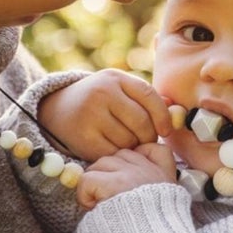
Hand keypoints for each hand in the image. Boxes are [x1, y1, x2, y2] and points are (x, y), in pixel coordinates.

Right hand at [37, 70, 170, 161]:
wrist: (56, 109)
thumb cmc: (99, 101)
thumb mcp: (118, 90)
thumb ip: (145, 99)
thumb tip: (176, 112)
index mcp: (116, 78)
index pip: (149, 96)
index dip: (162, 116)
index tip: (165, 131)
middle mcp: (103, 93)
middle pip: (141, 123)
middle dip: (147, 136)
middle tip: (142, 140)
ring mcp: (91, 114)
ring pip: (128, 140)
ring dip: (131, 146)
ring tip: (123, 141)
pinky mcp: (83, 136)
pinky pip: (112, 152)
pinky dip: (116, 155)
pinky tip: (110, 148)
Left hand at [77, 141, 177, 208]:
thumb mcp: (168, 209)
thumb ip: (155, 190)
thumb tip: (130, 184)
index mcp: (163, 177)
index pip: (152, 148)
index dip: (136, 157)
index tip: (128, 176)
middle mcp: (147, 171)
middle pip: (118, 155)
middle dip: (109, 174)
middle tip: (109, 198)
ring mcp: (129, 175)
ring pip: (100, 164)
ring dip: (96, 183)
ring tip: (102, 206)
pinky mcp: (111, 184)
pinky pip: (87, 180)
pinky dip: (85, 196)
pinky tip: (95, 210)